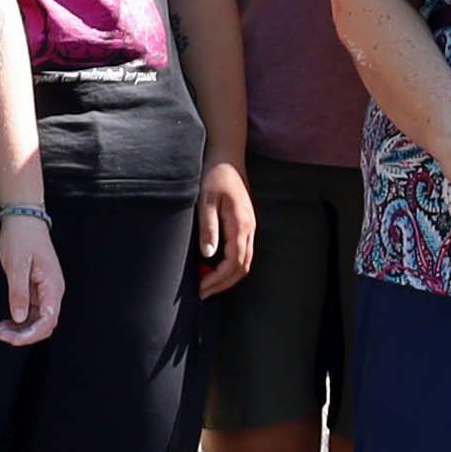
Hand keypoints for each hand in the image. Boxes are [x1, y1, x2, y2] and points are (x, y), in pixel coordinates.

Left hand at [0, 214, 66, 343]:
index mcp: (52, 285)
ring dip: (21, 330)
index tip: (13, 337)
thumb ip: (19, 292)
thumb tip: (20, 317)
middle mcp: (52, 291)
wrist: (23, 219)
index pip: (48, 320)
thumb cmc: (23, 236)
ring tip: (2, 330)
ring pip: (38, 321)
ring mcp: (45, 291)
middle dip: (25, 335)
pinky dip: (20, 320)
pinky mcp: (37, 289)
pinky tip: (8, 322)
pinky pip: (32, 312)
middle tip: (4, 335)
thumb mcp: (17, 265)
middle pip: (45, 325)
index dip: (31, 333)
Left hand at [192, 162, 257, 295]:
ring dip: (226, 277)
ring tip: (205, 284)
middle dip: (222, 284)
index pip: (233, 263)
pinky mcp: (245, 225)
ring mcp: (249, 227)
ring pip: (244, 262)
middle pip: (242, 268)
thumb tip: (208, 255)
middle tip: (202, 294)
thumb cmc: (214, 176)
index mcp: (240, 225)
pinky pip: (242, 253)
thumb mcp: (206, 200)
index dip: (217, 279)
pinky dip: (229, 266)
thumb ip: (208, 227)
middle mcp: (249, 229)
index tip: (200, 288)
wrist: (226, 157)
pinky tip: (212, 266)